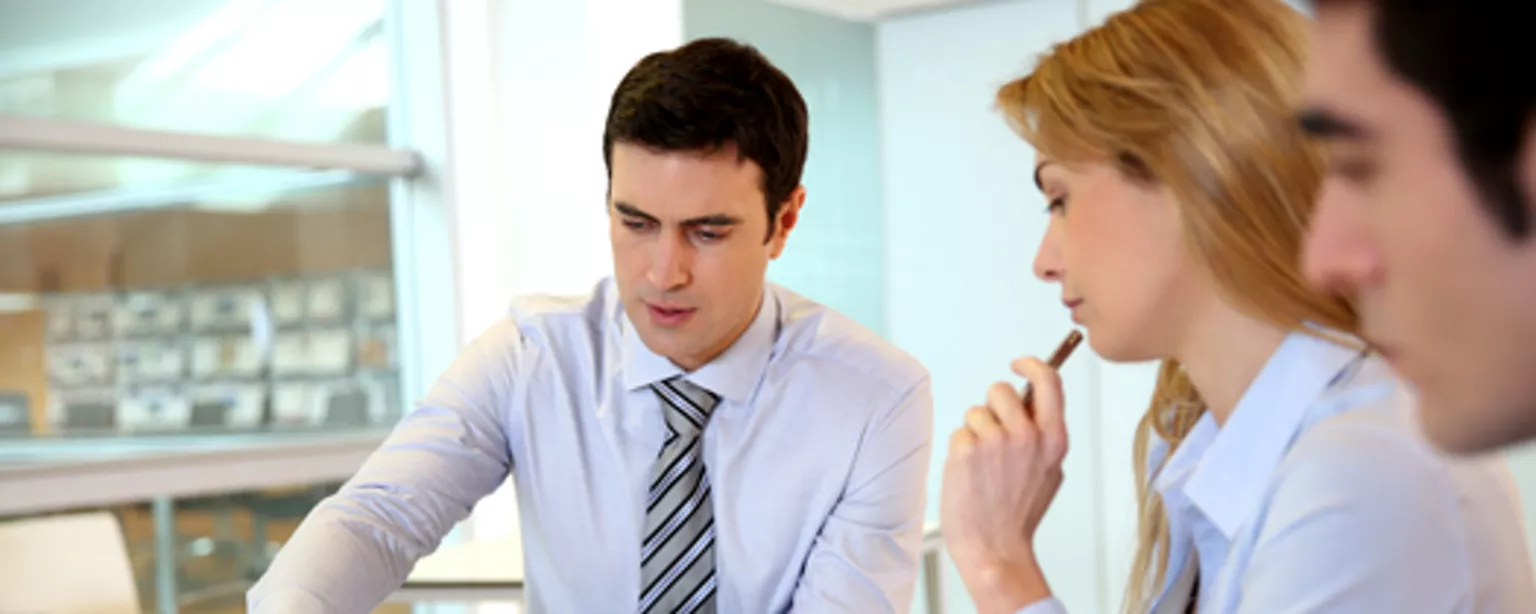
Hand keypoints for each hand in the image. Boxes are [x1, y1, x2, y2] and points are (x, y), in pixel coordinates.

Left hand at [940, 357, 1068, 612]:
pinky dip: (960, 450)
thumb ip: (1044, 437)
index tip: (1018, 364)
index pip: (1048, 380)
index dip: (1031, 364)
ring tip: (981, 465)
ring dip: (974, 432)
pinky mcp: (966, 450)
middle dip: (992, 407)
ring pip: (976, 412)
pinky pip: (959, 433)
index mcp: (1053, 439)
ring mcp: (995, 442)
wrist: (994, 548)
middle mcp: (1027, 435)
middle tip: (991, 437)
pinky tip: (969, 474)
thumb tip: (1032, 406)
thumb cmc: (1018, 515)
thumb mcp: (1049, 473)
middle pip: (1000, 390)